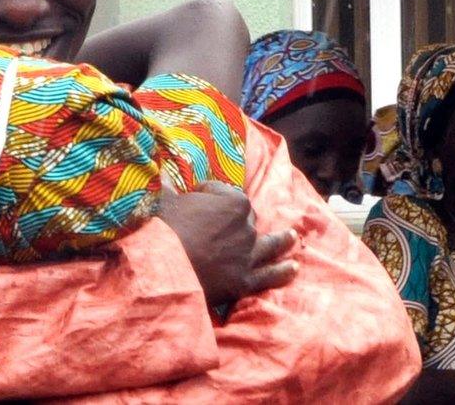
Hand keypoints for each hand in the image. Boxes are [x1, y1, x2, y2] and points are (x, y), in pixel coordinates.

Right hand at [160, 179, 298, 305]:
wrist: (162, 267)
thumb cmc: (163, 229)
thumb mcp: (164, 201)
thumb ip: (167, 187)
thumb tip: (162, 173)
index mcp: (233, 201)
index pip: (222, 192)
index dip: (206, 194)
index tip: (194, 197)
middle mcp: (247, 227)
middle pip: (246, 219)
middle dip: (239, 219)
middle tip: (226, 223)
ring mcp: (248, 255)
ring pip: (270, 245)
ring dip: (281, 241)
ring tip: (292, 237)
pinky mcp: (244, 281)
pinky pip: (268, 276)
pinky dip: (281, 272)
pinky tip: (293, 267)